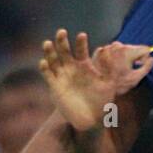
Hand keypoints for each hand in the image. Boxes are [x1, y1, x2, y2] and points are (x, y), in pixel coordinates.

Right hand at [38, 29, 152, 131]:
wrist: (91, 120)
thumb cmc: (102, 102)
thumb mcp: (108, 84)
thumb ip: (108, 67)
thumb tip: (107, 49)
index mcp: (85, 66)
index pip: (81, 50)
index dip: (81, 43)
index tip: (82, 36)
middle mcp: (72, 68)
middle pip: (64, 51)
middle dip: (62, 41)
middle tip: (61, 32)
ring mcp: (62, 76)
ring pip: (53, 60)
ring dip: (49, 51)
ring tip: (47, 43)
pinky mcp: (55, 86)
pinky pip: (48, 75)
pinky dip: (44, 68)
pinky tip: (44, 62)